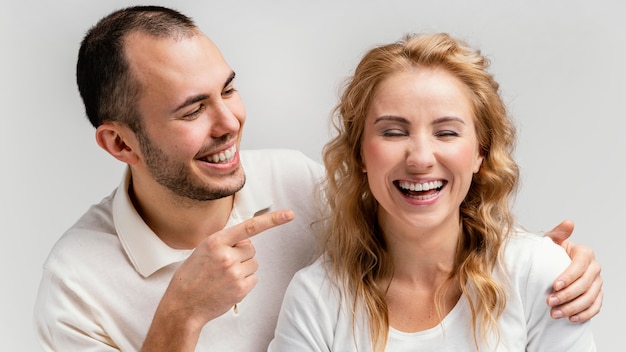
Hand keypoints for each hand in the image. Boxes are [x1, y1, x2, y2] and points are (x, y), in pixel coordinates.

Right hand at [142, 209, 294, 351]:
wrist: (183, 306)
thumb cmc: (190, 277)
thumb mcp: (202, 250)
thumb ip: (224, 242)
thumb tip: (246, 241)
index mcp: (215, 241)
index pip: (250, 227)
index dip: (272, 220)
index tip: (288, 214)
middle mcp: (226, 255)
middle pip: (251, 248)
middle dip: (242, 255)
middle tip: (223, 265)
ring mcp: (235, 272)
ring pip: (253, 263)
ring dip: (243, 268)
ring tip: (223, 277)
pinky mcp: (241, 288)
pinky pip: (254, 278)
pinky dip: (245, 281)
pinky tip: (228, 286)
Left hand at [544, 219, 602, 321]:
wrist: (555, 265)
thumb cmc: (552, 253)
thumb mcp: (552, 241)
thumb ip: (558, 233)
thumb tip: (568, 223)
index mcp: (585, 253)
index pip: (579, 266)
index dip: (568, 277)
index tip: (554, 286)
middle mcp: (594, 268)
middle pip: (584, 284)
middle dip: (566, 295)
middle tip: (549, 302)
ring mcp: (597, 283)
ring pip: (589, 298)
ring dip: (572, 307)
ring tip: (554, 313)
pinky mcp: (597, 295)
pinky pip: (595, 307)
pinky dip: (584, 314)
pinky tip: (570, 318)